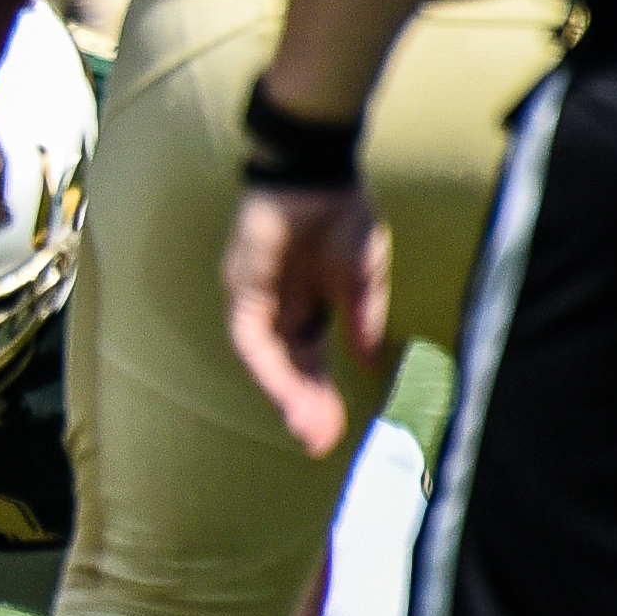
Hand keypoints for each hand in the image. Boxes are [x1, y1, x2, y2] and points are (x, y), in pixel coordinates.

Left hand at [222, 179, 388, 458]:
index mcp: (303, 306)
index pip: (308, 362)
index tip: (335, 432)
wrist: (320, 172)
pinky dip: (270, 368)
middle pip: (286, 368)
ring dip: (287, 396)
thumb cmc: (340, 215)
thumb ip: (362, 323)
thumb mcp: (360, 280)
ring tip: (309, 430)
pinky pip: (252, 338)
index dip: (320, 395)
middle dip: (305, 406)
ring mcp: (254, 298)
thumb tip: (374, 366)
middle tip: (321, 443)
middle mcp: (274, 308)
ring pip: (266, 361)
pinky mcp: (242, 287)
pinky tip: (288, 393)